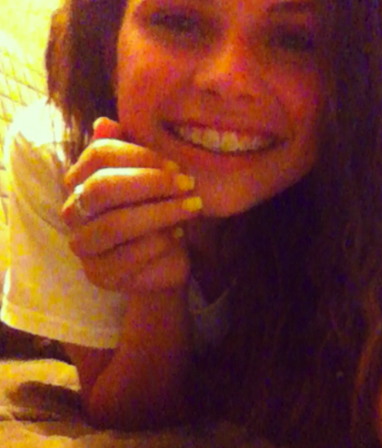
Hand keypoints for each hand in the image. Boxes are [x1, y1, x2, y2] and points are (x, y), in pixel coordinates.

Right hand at [62, 118, 202, 291]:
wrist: (164, 262)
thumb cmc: (157, 214)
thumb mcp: (150, 179)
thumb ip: (130, 151)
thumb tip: (105, 122)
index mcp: (81, 181)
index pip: (99, 155)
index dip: (140, 156)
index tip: (176, 166)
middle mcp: (74, 212)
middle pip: (103, 188)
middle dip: (151, 183)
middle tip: (187, 185)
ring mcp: (83, 246)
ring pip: (116, 224)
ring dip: (161, 213)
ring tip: (192, 208)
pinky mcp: (99, 275)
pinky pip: (128, 256)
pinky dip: (159, 243)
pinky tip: (179, 235)